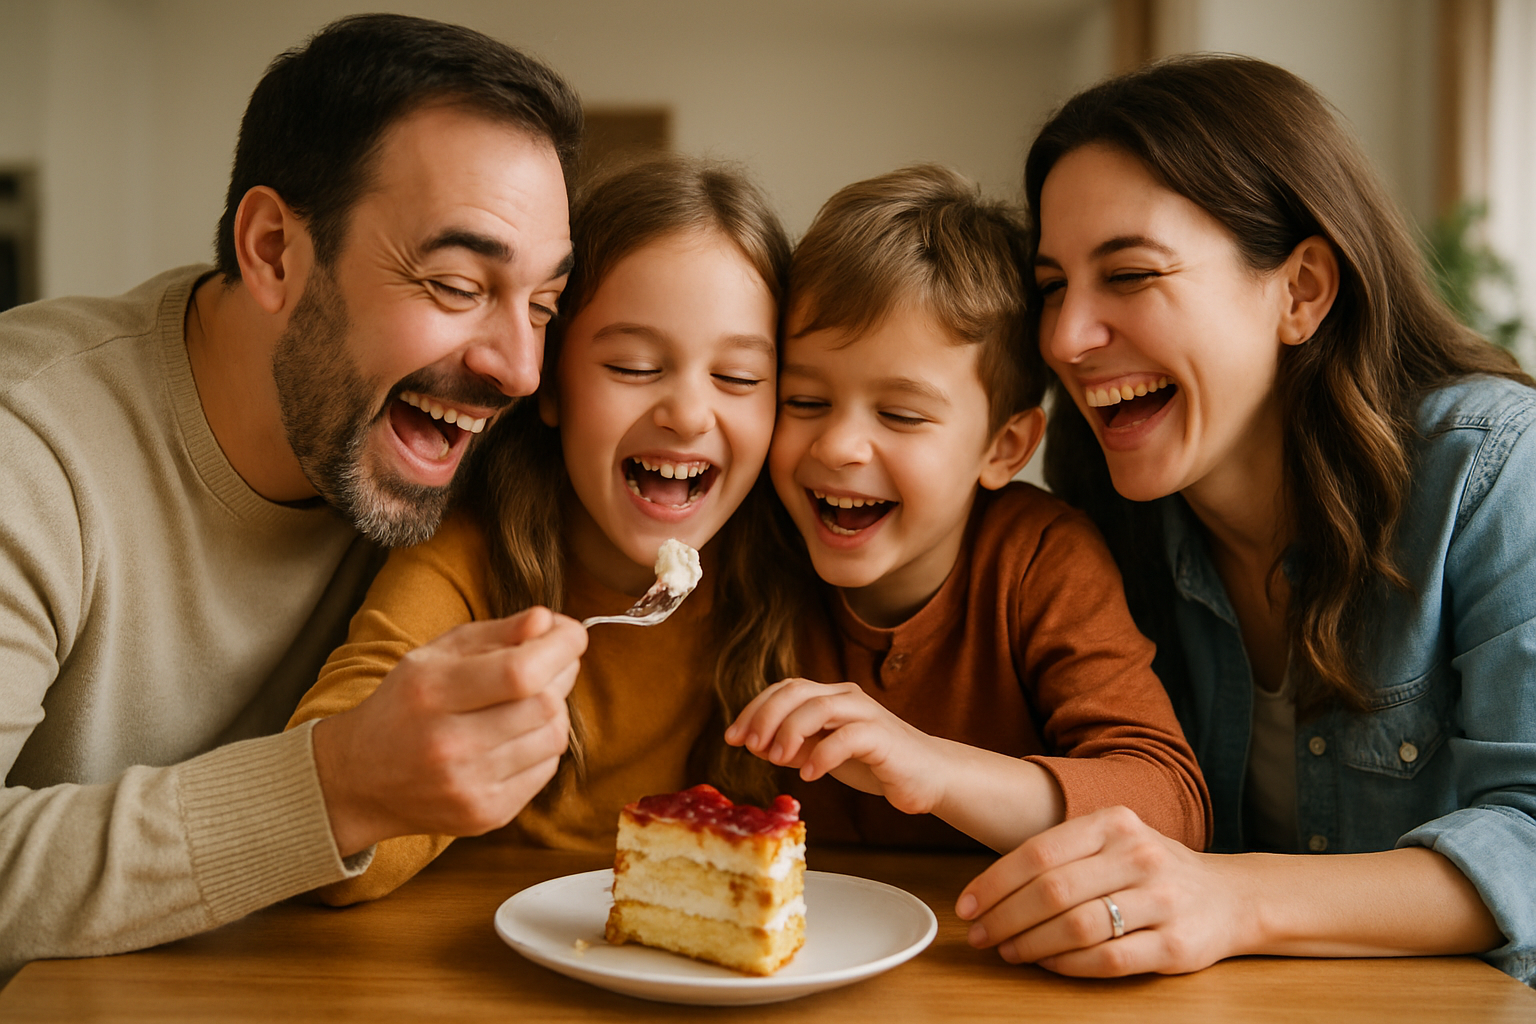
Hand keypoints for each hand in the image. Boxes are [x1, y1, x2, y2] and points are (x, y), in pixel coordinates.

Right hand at [313, 606, 586, 855]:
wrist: (361, 779)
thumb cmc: (406, 704)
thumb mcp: (436, 655)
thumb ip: (496, 633)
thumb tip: (547, 622)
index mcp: (431, 692)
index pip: (519, 672)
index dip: (560, 648)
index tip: (573, 634)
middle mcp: (448, 744)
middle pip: (544, 705)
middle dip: (560, 675)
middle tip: (550, 664)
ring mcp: (468, 786)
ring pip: (553, 738)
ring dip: (553, 712)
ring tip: (527, 701)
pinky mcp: (486, 814)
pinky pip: (546, 770)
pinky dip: (542, 745)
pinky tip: (516, 735)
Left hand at [723, 678, 947, 814]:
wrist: (928, 777)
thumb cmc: (875, 764)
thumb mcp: (824, 754)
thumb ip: (795, 747)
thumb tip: (757, 745)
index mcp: (830, 697)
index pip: (784, 689)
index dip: (754, 709)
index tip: (732, 736)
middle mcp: (846, 698)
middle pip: (796, 690)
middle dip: (765, 716)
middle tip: (748, 745)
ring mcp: (866, 714)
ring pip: (819, 707)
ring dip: (789, 731)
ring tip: (776, 758)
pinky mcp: (883, 737)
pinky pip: (848, 737)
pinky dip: (822, 754)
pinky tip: (808, 774)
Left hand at [955, 805, 1246, 975]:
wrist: (1230, 896)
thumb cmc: (1151, 868)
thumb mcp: (1112, 841)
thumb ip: (1062, 853)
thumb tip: (991, 885)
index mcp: (1114, 823)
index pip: (1038, 853)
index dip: (994, 883)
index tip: (967, 905)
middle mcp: (1139, 856)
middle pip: (1052, 891)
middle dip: (1004, 917)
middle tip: (978, 935)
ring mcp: (1161, 900)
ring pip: (1077, 927)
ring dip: (1031, 944)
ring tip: (1007, 951)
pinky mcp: (1176, 946)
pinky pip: (1108, 959)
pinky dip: (1068, 965)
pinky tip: (1047, 964)